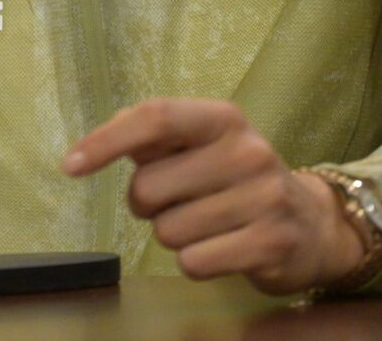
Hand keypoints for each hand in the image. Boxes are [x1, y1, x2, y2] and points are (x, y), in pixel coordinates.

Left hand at [63, 98, 365, 292]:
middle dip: (149, 204)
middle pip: (148, 187)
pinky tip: (223, 247)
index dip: (106, 141)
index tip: (70, 165)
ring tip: (208, 223)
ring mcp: (264, 197)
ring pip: (168, 231)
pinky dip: (196, 262)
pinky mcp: (271, 243)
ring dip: (175, 235)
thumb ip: (150, 137)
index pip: (154, 118)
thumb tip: (95, 144)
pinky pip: (193, 262)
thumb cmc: (236, 179)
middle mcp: (247, 151)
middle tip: (180, 201)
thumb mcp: (201, 146)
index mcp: (222, 119)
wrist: (311, 223)